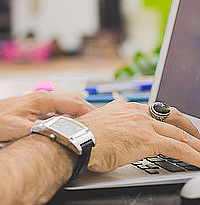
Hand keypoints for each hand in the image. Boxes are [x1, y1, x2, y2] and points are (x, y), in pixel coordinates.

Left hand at [0, 91, 94, 141]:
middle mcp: (41, 97)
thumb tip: (59, 135)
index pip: (73, 101)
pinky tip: (67, 126)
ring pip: (64, 106)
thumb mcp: (20, 129)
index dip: (89, 111)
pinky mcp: (33, 108)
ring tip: (87, 126)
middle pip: (71, 102)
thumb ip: (41, 130)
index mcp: (42, 99)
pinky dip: (65, 116)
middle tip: (99, 124)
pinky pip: (56, 110)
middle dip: (86, 112)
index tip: (101, 120)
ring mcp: (37, 101)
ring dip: (76, 114)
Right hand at [78, 100, 199, 171]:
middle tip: (197, 137)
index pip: (154, 110)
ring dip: (195, 144)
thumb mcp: (100, 127)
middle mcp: (135, 111)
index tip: (175, 125)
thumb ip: (114, 128)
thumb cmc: (80, 138)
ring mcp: (142, 124)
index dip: (169, 119)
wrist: (75, 140)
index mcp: (123, 107)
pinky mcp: (148, 139)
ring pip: (179, 133)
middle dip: (189, 127)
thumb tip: (117, 141)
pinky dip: (194, 155)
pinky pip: (179, 148)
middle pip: (172, 117)